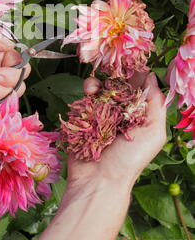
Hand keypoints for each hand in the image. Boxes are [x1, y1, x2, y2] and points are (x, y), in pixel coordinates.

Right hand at [67, 72, 166, 191]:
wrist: (99, 180)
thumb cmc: (130, 159)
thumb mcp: (153, 132)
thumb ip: (155, 103)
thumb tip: (151, 76)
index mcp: (140, 114)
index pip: (139, 87)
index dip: (136, 72)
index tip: (132, 59)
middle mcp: (121, 111)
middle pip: (119, 84)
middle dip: (117, 73)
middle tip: (113, 63)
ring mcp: (102, 112)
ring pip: (102, 87)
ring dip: (100, 81)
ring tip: (97, 85)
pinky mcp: (85, 115)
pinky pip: (86, 96)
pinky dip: (88, 89)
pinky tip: (89, 92)